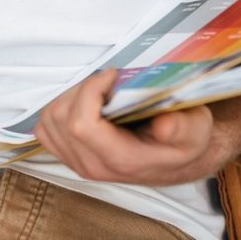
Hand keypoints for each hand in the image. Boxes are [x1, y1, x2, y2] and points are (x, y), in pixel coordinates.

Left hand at [32, 70, 240, 186]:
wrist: (179, 158)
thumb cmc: (185, 140)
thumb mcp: (195, 130)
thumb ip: (181, 127)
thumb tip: (163, 125)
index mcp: (120, 160)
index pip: (81, 125)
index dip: (90, 91)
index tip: (113, 75)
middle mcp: (93, 166)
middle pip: (60, 118)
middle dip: (80, 89)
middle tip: (107, 80)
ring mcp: (77, 162)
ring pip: (49, 121)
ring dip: (68, 96)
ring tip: (97, 90)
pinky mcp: (69, 155)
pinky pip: (45, 129)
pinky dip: (58, 108)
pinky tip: (83, 102)